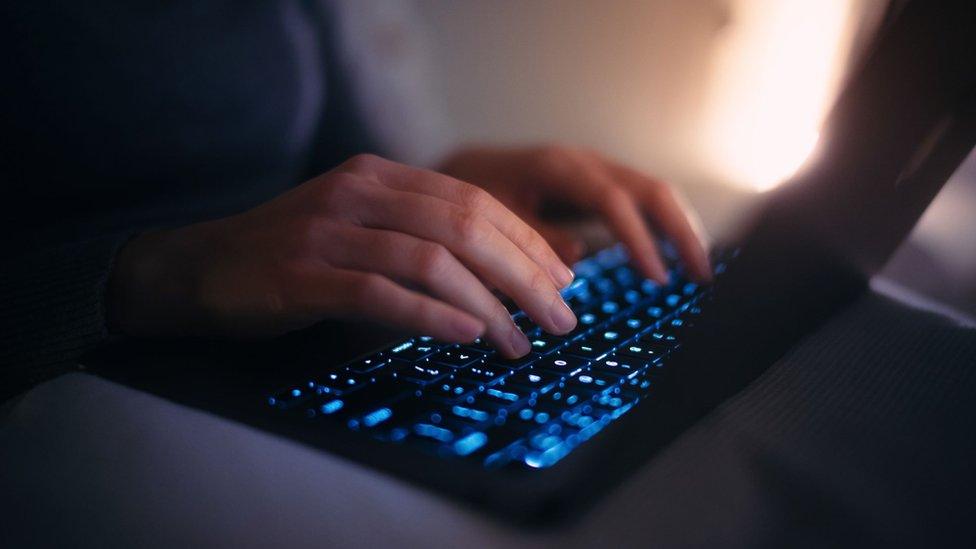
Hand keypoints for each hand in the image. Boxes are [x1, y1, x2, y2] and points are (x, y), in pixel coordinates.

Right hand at [108, 154, 576, 356]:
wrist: (200, 267)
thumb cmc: (292, 255)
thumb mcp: (359, 227)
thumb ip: (417, 236)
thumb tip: (498, 274)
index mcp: (379, 176)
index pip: (474, 200)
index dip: (526, 241)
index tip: (563, 278)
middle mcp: (359, 193)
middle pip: (465, 227)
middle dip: (524, 275)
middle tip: (561, 317)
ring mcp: (329, 231)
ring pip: (432, 261)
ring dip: (489, 305)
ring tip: (521, 343)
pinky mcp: (304, 274)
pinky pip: (383, 293)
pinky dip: (433, 315)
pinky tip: (469, 335)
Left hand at [439, 145, 711, 282]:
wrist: (464, 165)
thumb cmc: (472, 193)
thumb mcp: (489, 217)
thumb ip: (529, 236)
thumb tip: (577, 259)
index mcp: (558, 166)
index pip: (612, 201)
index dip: (638, 239)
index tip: (656, 279)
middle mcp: (585, 161)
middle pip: (649, 189)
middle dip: (680, 231)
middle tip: (703, 276)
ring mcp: (597, 167)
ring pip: (653, 190)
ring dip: (680, 228)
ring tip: (700, 271)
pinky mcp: (601, 180)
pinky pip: (643, 197)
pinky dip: (665, 224)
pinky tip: (678, 254)